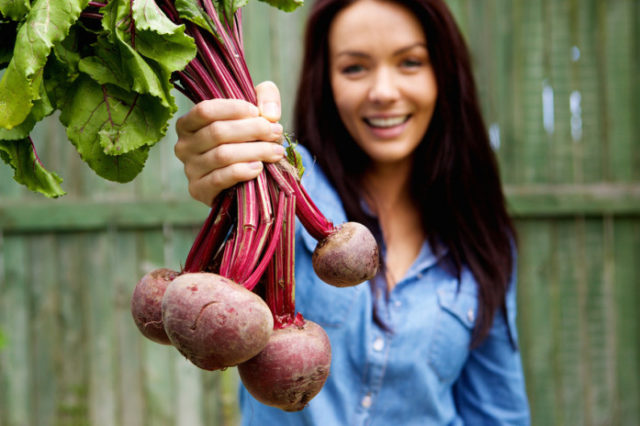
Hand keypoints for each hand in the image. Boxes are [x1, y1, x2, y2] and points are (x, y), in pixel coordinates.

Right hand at [174, 81, 284, 205]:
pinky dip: (242, 171)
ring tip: (276, 151)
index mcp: (189, 123)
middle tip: (276, 132)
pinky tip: (258, 167)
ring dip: (255, 151)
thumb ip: (266, 96)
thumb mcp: (256, 110)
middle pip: (217, 132)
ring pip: (222, 155)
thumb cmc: (247, 139)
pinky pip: (220, 178)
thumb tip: (269, 114)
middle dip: (252, 130)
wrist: (244, 179)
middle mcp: (183, 145)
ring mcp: (189, 169)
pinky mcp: (199, 190)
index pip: (205, 110)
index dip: (234, 109)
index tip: (257, 112)